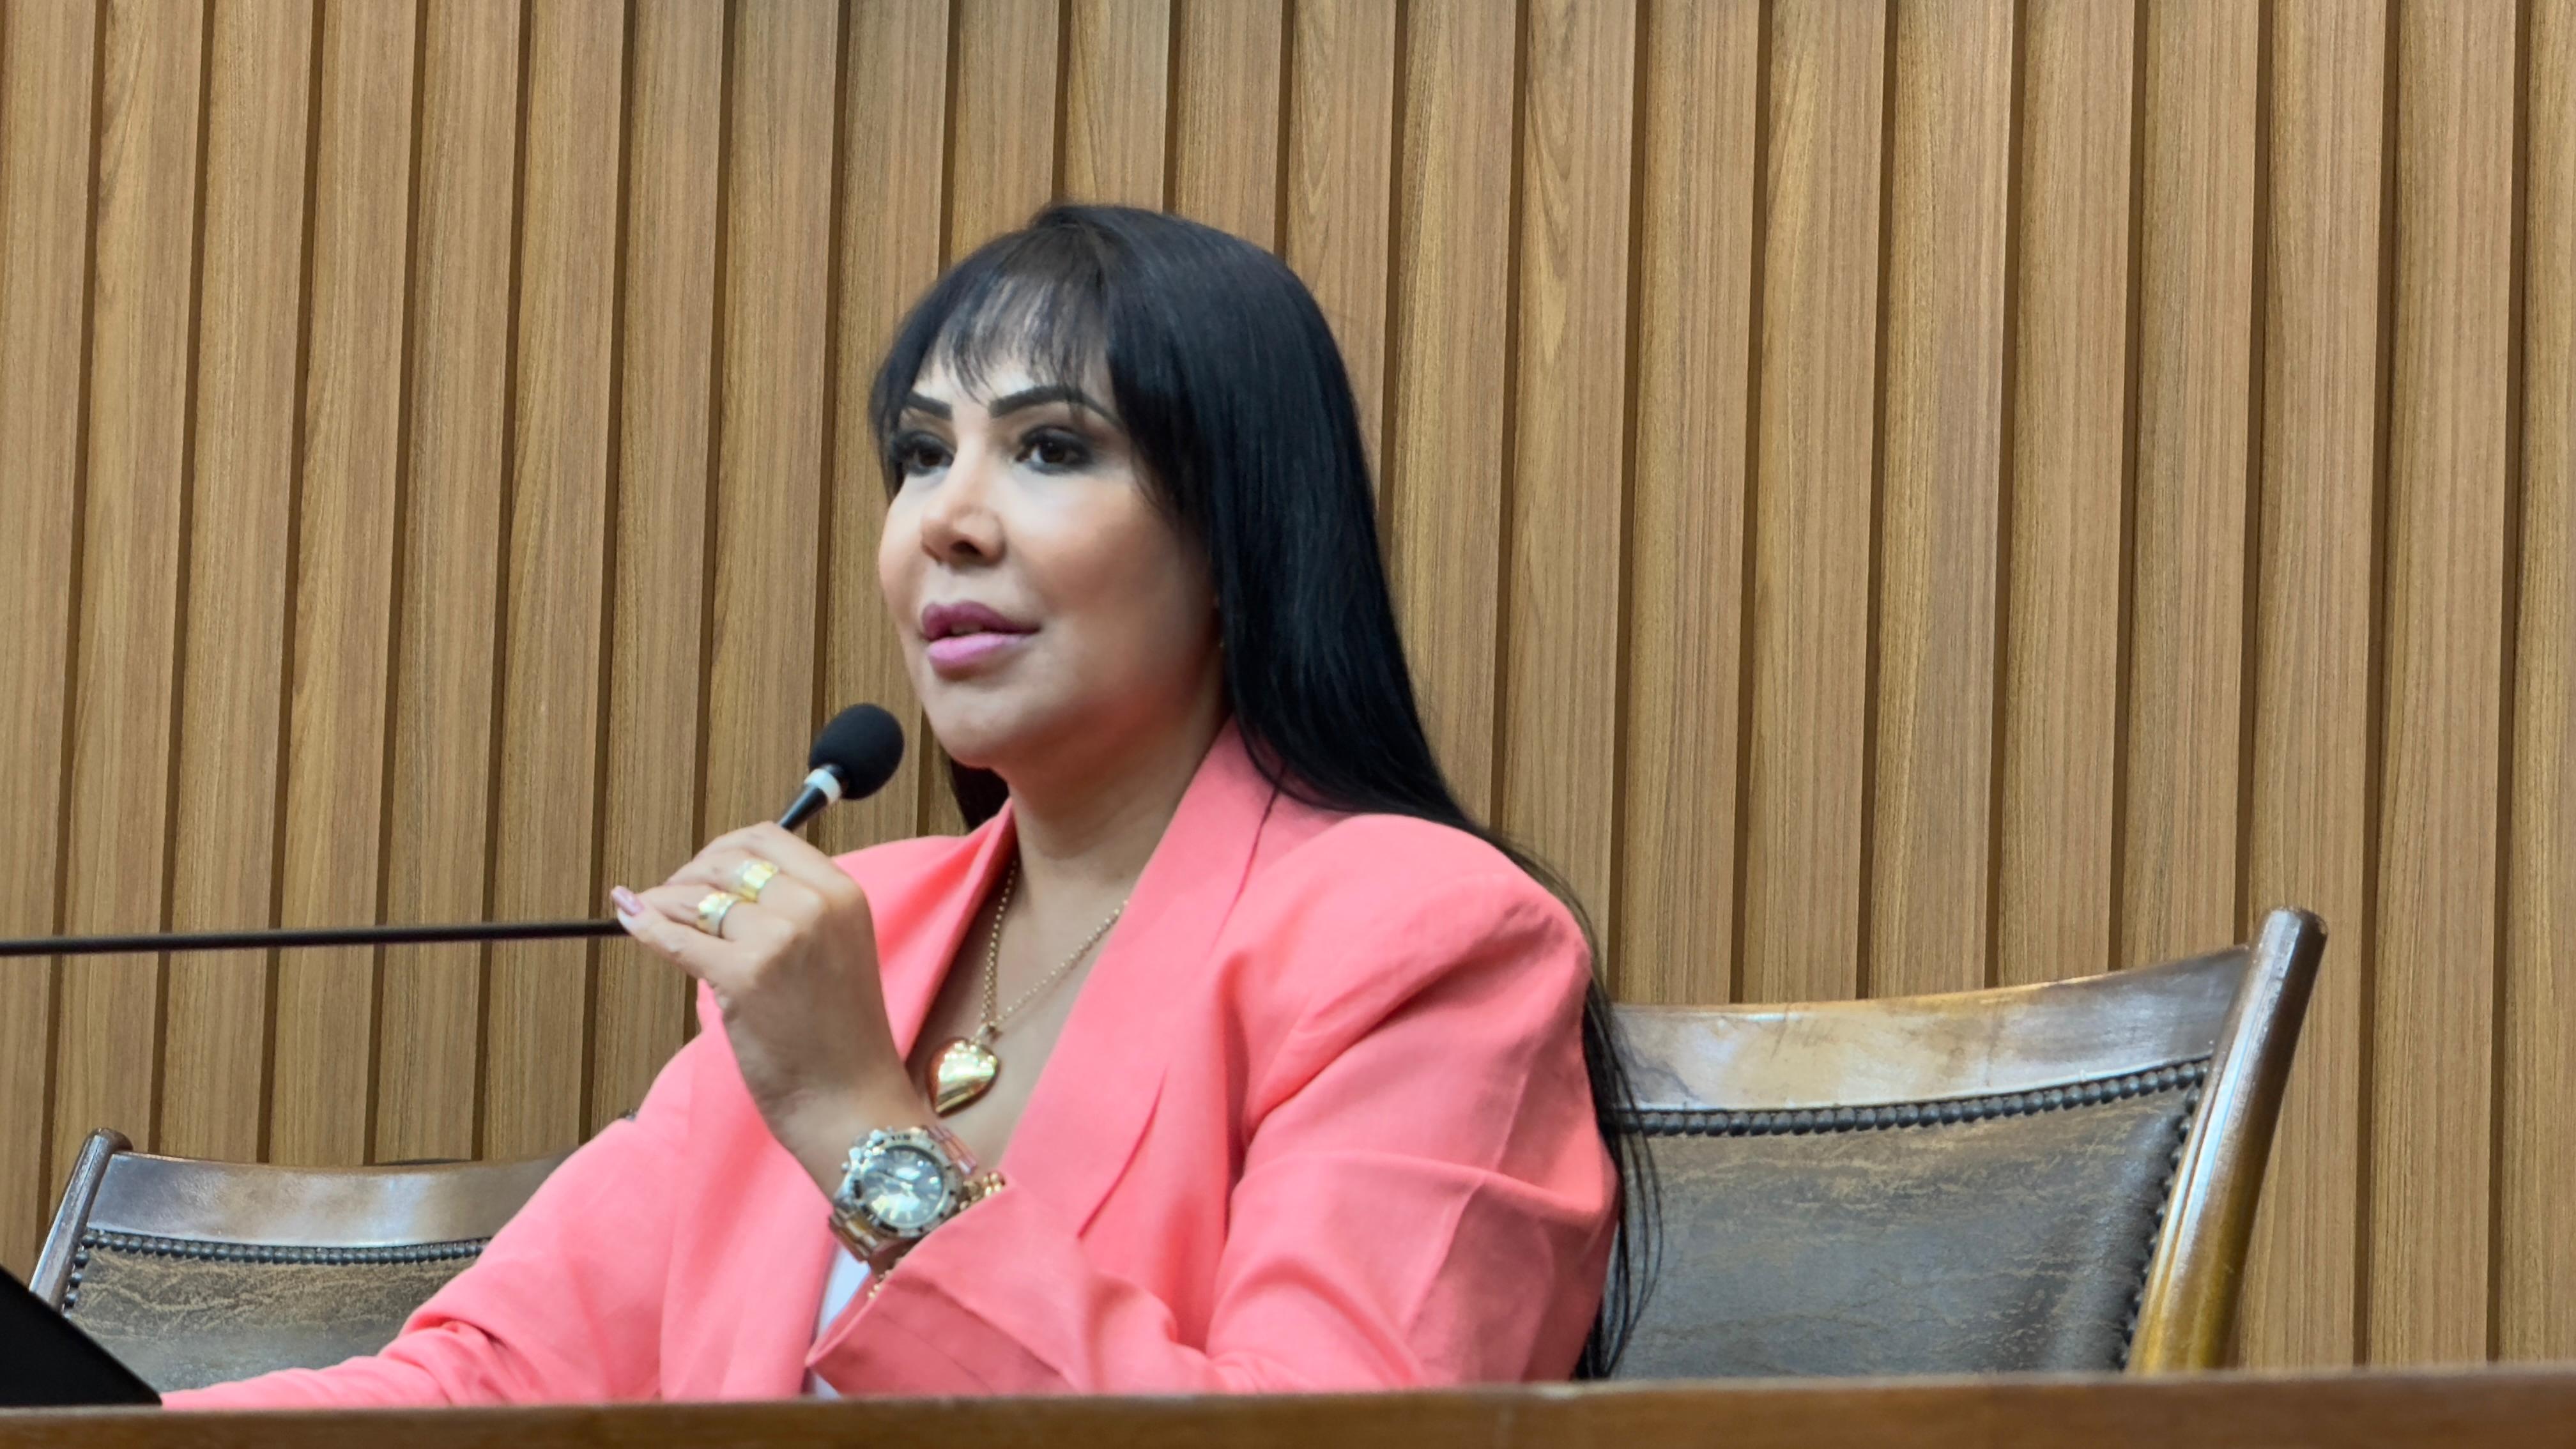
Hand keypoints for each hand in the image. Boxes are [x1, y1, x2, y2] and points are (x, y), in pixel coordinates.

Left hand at [611, 823, 932, 1196]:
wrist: (851, 1100)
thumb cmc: (841, 1038)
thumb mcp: (837, 951)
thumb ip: (795, 913)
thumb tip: (723, 890)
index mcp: (842, 894)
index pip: (769, 837)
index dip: (724, 848)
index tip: (703, 869)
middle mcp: (814, 906)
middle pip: (729, 859)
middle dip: (690, 873)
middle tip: (671, 895)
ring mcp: (779, 939)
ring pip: (698, 897)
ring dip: (664, 900)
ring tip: (648, 912)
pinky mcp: (743, 976)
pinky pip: (676, 937)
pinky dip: (646, 925)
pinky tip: (630, 919)